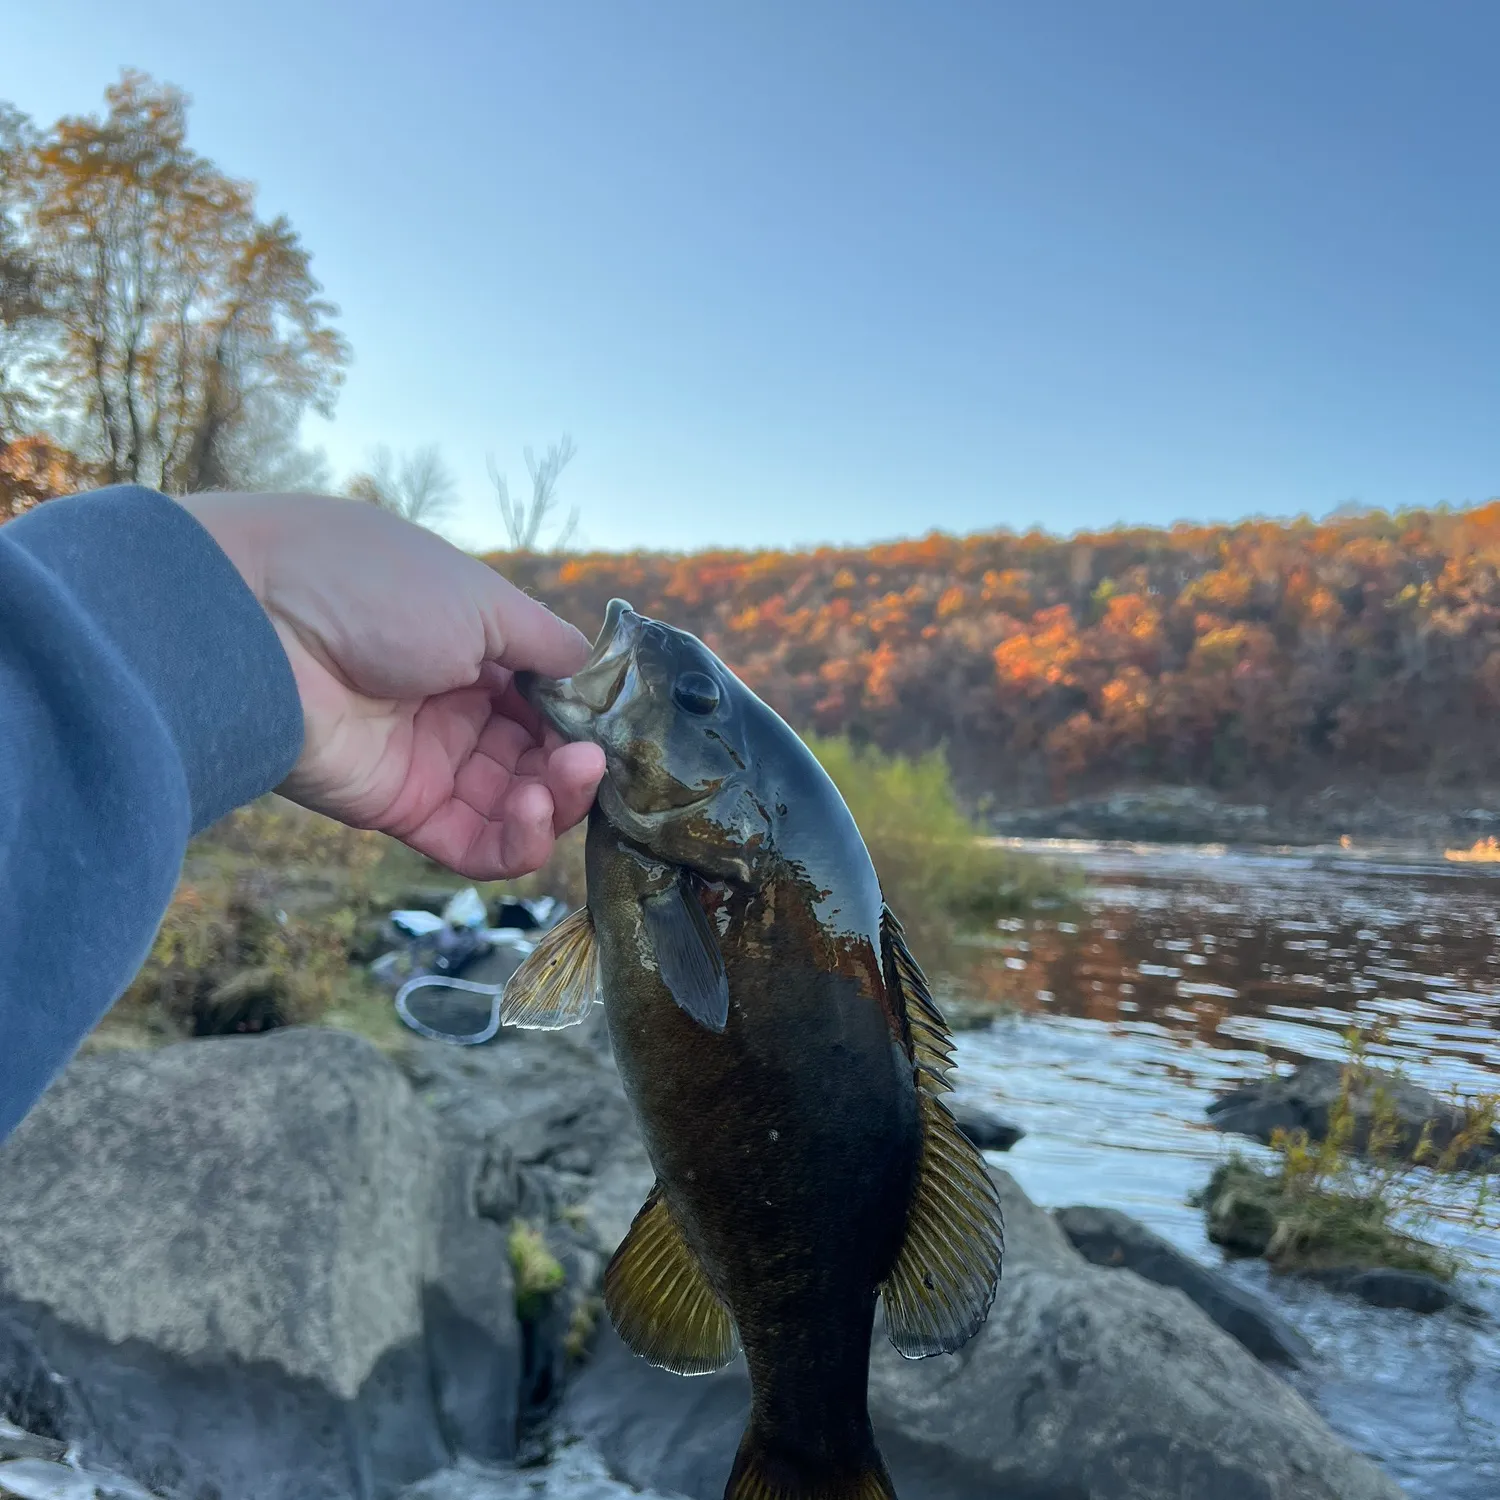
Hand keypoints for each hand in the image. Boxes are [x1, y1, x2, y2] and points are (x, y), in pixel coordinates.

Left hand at [184, 492, 604, 878]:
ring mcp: (430, 761)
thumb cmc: (371, 589)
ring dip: (558, 800)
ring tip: (566, 779)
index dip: (583, 714)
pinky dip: (519, 839)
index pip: (547, 695)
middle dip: (577, 761)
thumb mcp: (481, 599)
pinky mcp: (403, 812)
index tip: (611, 722)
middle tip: (592, 757)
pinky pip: (477, 845)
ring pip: (517, 804)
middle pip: (539, 754)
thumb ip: (548, 644)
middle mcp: (453, 704)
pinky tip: (535, 810)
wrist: (259, 625)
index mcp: (471, 644)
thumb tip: (595, 675)